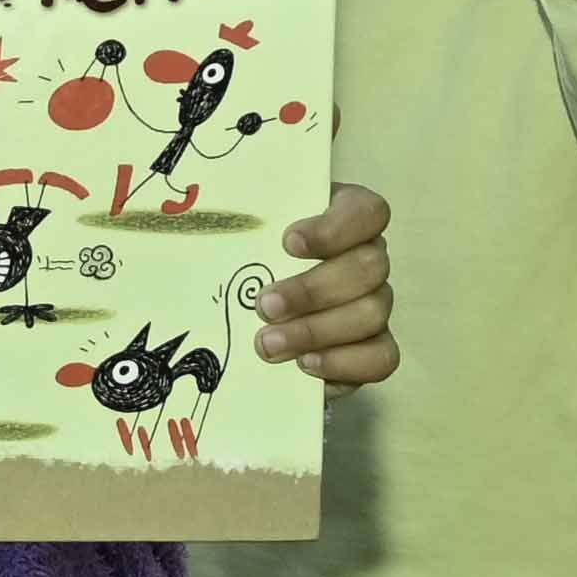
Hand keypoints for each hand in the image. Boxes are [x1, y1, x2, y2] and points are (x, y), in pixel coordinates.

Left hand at [250, 181, 395, 390]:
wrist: (249, 317)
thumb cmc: (244, 258)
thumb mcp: (241, 233)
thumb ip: (237, 221)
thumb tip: (196, 220)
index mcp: (345, 218)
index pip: (367, 211)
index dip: (335, 228)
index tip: (288, 243)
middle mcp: (367, 258)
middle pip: (370, 267)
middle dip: (313, 290)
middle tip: (264, 306)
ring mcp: (374, 304)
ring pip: (372, 313)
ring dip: (317, 330)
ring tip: (268, 344)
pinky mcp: (371, 349)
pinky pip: (380, 358)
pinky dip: (343, 364)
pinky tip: (303, 365)